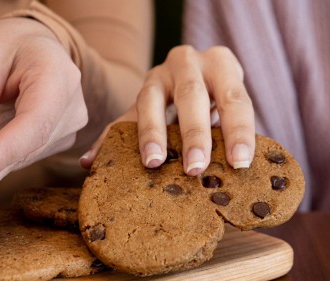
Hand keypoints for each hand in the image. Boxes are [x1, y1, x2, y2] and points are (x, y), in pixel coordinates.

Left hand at [0, 17, 87, 241]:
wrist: (43, 51)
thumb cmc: (15, 46)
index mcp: (59, 80)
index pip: (34, 124)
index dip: (3, 152)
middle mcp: (71, 112)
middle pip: (27, 149)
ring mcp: (68, 131)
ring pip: (23, 158)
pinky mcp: (57, 141)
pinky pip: (23, 156)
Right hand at [81, 45, 254, 174]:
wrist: (191, 70)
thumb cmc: (216, 96)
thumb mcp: (229, 102)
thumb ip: (229, 127)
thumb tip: (239, 167)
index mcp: (221, 65)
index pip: (234, 99)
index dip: (239, 131)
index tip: (238, 163)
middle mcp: (188, 63)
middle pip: (191, 96)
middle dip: (194, 134)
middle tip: (194, 168)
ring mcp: (158, 75)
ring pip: (150, 102)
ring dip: (151, 135)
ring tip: (152, 163)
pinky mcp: (137, 92)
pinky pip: (121, 117)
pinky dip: (107, 140)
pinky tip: (89, 161)